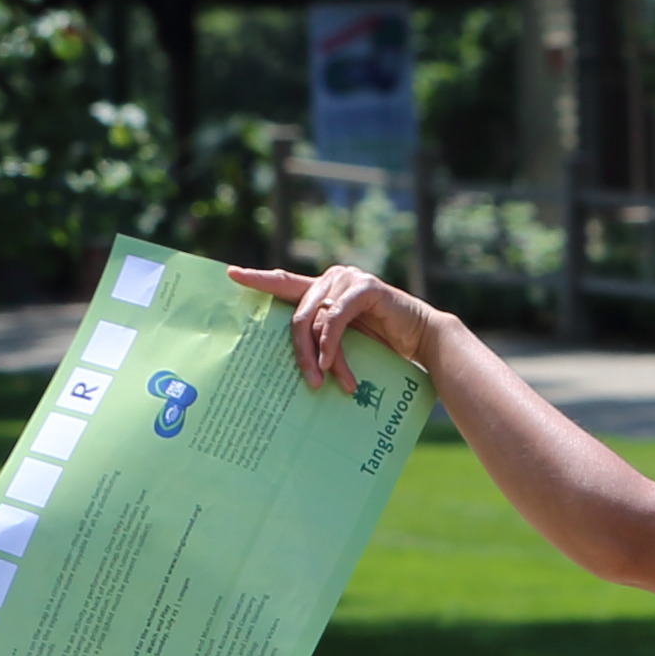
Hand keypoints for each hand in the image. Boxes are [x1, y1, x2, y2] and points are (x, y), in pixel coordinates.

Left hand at [234, 263, 439, 391]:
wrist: (424, 341)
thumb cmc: (385, 344)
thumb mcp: (345, 342)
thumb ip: (321, 339)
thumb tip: (296, 361)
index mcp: (323, 289)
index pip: (284, 283)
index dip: (259, 279)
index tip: (231, 274)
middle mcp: (332, 279)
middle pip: (296, 313)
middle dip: (297, 351)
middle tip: (306, 380)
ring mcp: (347, 280)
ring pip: (313, 319)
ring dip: (318, 355)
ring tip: (322, 381)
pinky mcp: (364, 288)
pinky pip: (335, 318)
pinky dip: (331, 343)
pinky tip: (329, 364)